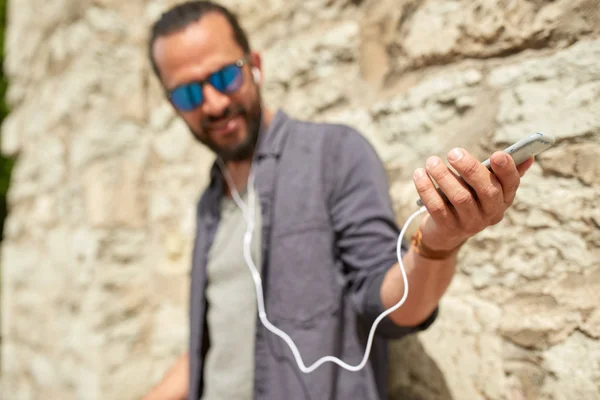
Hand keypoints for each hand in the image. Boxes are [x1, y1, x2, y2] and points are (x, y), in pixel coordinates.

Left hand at [412, 148, 534, 251]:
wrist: (446, 233)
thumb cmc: (469, 200)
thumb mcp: (486, 187)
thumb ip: (502, 173)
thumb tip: (528, 157)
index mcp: (504, 199)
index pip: (512, 184)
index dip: (507, 170)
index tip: (497, 154)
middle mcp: (491, 213)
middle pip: (486, 191)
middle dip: (470, 169)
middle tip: (453, 153)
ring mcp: (469, 223)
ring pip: (460, 197)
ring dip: (443, 176)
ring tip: (431, 161)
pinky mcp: (447, 227)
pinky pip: (436, 206)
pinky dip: (426, 188)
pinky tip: (419, 174)